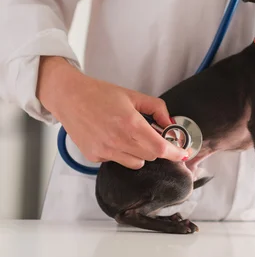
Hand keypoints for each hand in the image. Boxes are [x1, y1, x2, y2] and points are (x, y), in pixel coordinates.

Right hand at [37, 56, 187, 168]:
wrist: (69, 97)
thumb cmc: (100, 94)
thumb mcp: (134, 96)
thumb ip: (157, 109)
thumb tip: (170, 124)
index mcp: (131, 124)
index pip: (160, 148)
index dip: (175, 153)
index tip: (183, 154)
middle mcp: (118, 141)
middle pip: (151, 156)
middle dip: (156, 147)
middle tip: (150, 134)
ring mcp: (105, 151)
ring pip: (136, 163)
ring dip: (140, 153)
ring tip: (129, 135)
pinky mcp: (94, 156)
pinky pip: (117, 161)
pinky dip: (122, 153)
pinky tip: (113, 137)